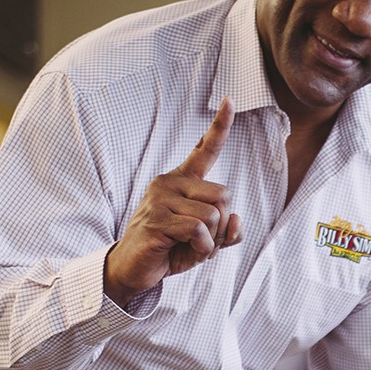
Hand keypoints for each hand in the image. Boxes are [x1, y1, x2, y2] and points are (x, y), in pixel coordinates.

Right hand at [103, 97, 242, 306]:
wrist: (134, 268)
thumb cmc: (169, 249)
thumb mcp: (204, 241)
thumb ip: (225, 231)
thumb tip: (236, 220)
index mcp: (181, 182)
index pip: (204, 150)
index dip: (220, 127)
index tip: (230, 100)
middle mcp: (169, 183)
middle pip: (224, 194)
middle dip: (221, 224)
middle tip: (200, 240)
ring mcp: (161, 199)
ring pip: (213, 215)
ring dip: (211, 241)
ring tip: (190, 247)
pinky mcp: (158, 219)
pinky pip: (199, 230)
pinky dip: (202, 248)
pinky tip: (186, 252)